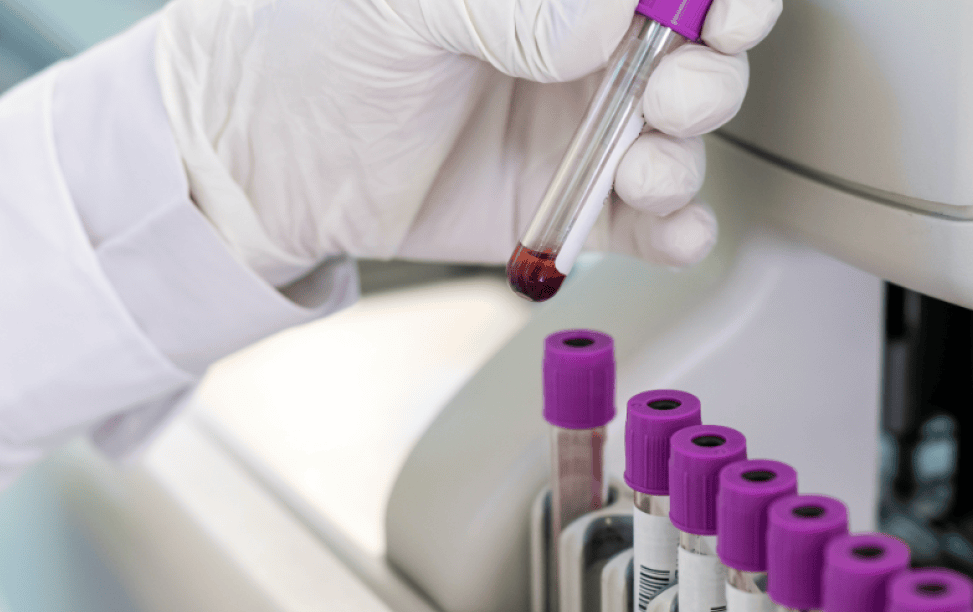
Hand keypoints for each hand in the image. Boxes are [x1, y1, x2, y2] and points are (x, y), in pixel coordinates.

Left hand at [155, 0, 780, 285]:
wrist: (254, 165)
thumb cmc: (308, 46)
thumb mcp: (396, 5)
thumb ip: (504, 5)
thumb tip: (603, 18)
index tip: (718, 8)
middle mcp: (585, 39)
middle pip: (702, 44)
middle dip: (711, 71)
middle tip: (675, 91)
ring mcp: (585, 120)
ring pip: (686, 132)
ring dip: (687, 152)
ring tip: (645, 167)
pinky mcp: (575, 202)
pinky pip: (653, 219)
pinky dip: (679, 229)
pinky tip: (668, 228)